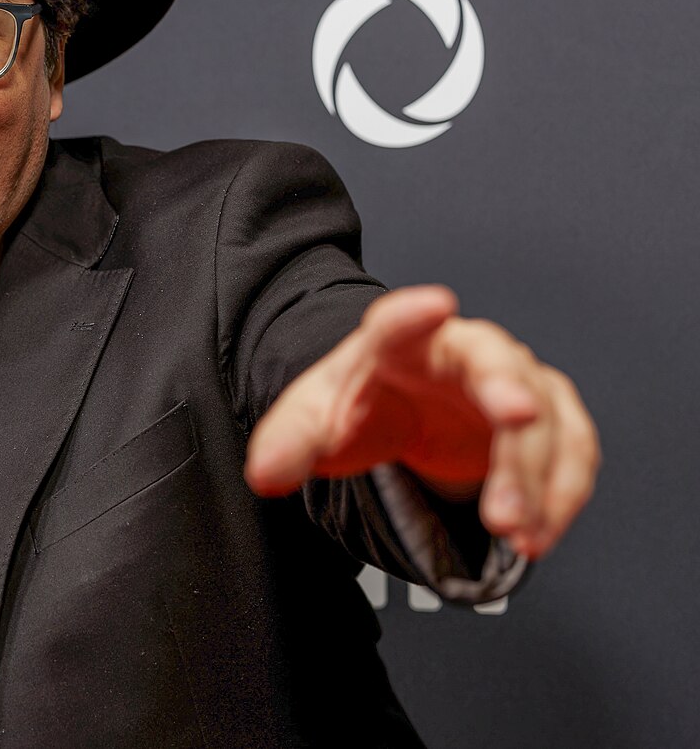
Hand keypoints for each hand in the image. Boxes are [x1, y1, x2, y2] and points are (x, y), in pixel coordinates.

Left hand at [244, 285, 598, 558]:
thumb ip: (288, 443)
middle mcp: (465, 351)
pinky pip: (572, 451)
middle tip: (514, 420)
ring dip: (535, 474)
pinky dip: (562, 495)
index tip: (434, 303)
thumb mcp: (317, 422)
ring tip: (514, 530)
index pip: (399, 322)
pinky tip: (539, 533)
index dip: (414, 314)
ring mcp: (516, 381)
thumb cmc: (365, 405)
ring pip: (542, 417)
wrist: (406, 413)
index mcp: (399, 340)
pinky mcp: (551, 417)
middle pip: (494, 361)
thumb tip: (264, 474)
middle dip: (507, 391)